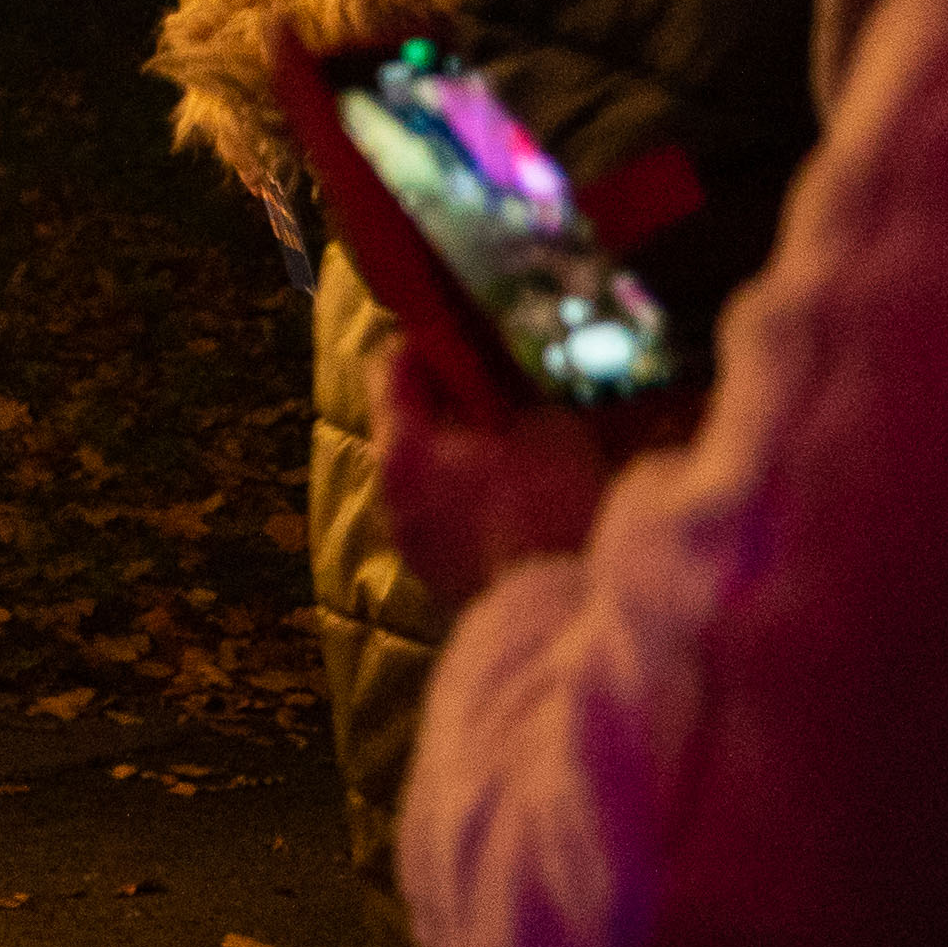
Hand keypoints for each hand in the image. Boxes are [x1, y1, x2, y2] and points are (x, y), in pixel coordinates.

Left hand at [373, 333, 612, 606]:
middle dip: (445, 406)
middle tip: (493, 396)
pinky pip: (442, 520)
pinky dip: (466, 504)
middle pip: (403, 426)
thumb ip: (510, 393)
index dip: (424, 345)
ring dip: (457, 461)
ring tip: (510, 458)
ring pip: (423, 478)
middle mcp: (390, 492)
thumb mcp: (546, 426)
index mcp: (403, 447)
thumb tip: (500, 371)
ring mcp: (408, 539)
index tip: (457, 336)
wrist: (557, 610)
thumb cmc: (551, 508)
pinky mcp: (434, 576)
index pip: (390, 370)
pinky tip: (512, 508)